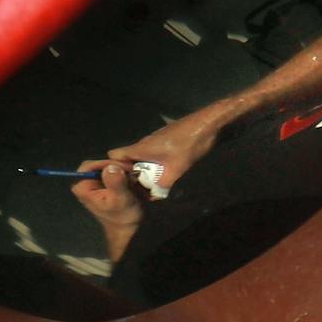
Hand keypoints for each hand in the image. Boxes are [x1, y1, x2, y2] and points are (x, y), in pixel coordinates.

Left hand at [71, 160, 142, 262]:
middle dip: (117, 167)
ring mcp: (96, 183)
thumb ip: (115, 182)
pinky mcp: (106, 184)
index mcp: (82, 187)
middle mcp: (86, 183)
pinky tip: (132, 180)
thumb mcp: (120, 199)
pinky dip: (124, 174)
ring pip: (109, 167)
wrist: (130, 229)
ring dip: (122, 170)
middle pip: (100, 165)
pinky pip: (114, 172)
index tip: (123, 167)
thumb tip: (112, 167)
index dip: (107, 164)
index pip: (90, 166)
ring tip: (134, 176)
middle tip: (132, 171)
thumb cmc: (123, 217)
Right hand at [107, 99, 239, 190]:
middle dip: (131, 173)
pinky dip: (155, 164)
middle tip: (137, 189)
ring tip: (151, 185)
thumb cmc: (188, 145)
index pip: (114, 155)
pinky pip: (153, 154)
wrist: (207, 124)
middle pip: (128, 158)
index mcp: (141, 148)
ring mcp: (155, 140)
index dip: (114, 168)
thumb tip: (154, 196)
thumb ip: (162, 185)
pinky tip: (165, 173)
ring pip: (142, 157)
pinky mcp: (165, 140)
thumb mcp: (175, 170)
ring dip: (145, 169)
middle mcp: (144, 143)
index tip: (121, 182)